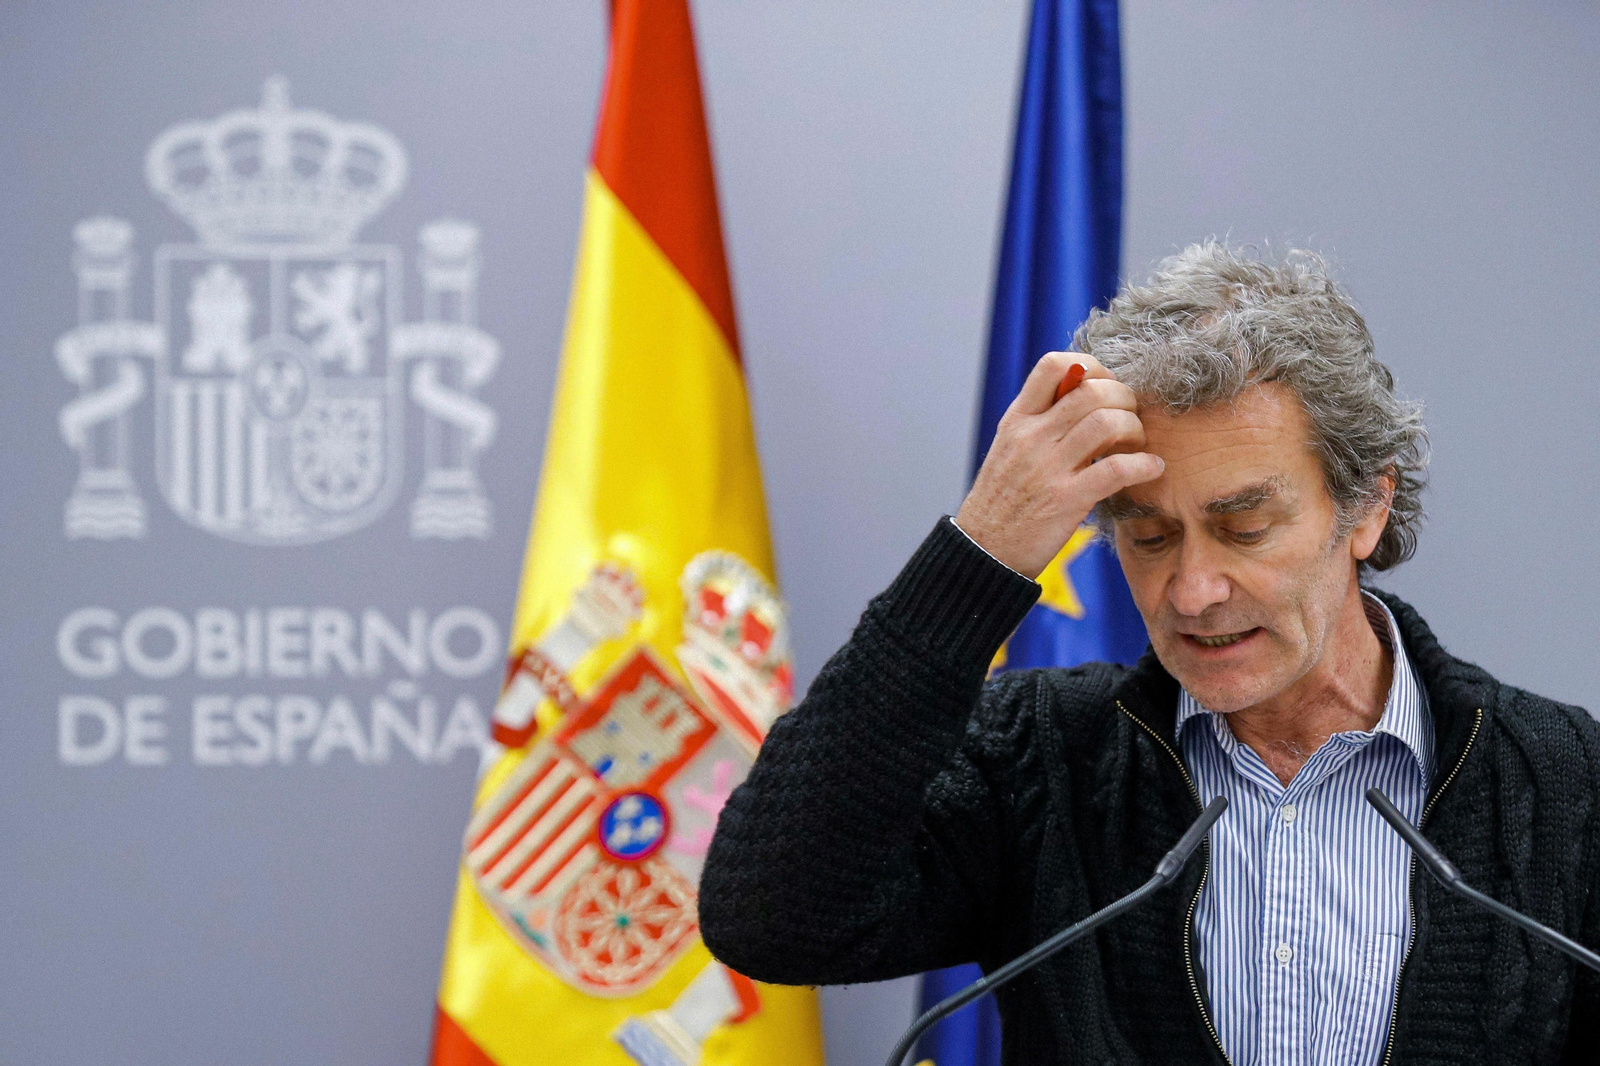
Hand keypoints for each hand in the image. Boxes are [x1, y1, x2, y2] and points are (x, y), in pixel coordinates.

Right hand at [955, 352, 1163, 578]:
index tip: (1106, 386)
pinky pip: (1116, 469)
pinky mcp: (1065, 500)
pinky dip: (1143, 465)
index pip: (1053, 365)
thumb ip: (1041, 422)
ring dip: (1135, 428)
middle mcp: (1030, 438)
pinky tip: (1152, 468)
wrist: (984, 551)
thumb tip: (1086, 395)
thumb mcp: (1010, 450)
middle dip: (1125, 398)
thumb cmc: (1004, 500)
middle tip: (1133, 415)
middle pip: (1092, 391)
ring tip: (1138, 443)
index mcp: (1017, 420)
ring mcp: (1047, 468)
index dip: (1091, 367)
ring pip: (1107, 423)